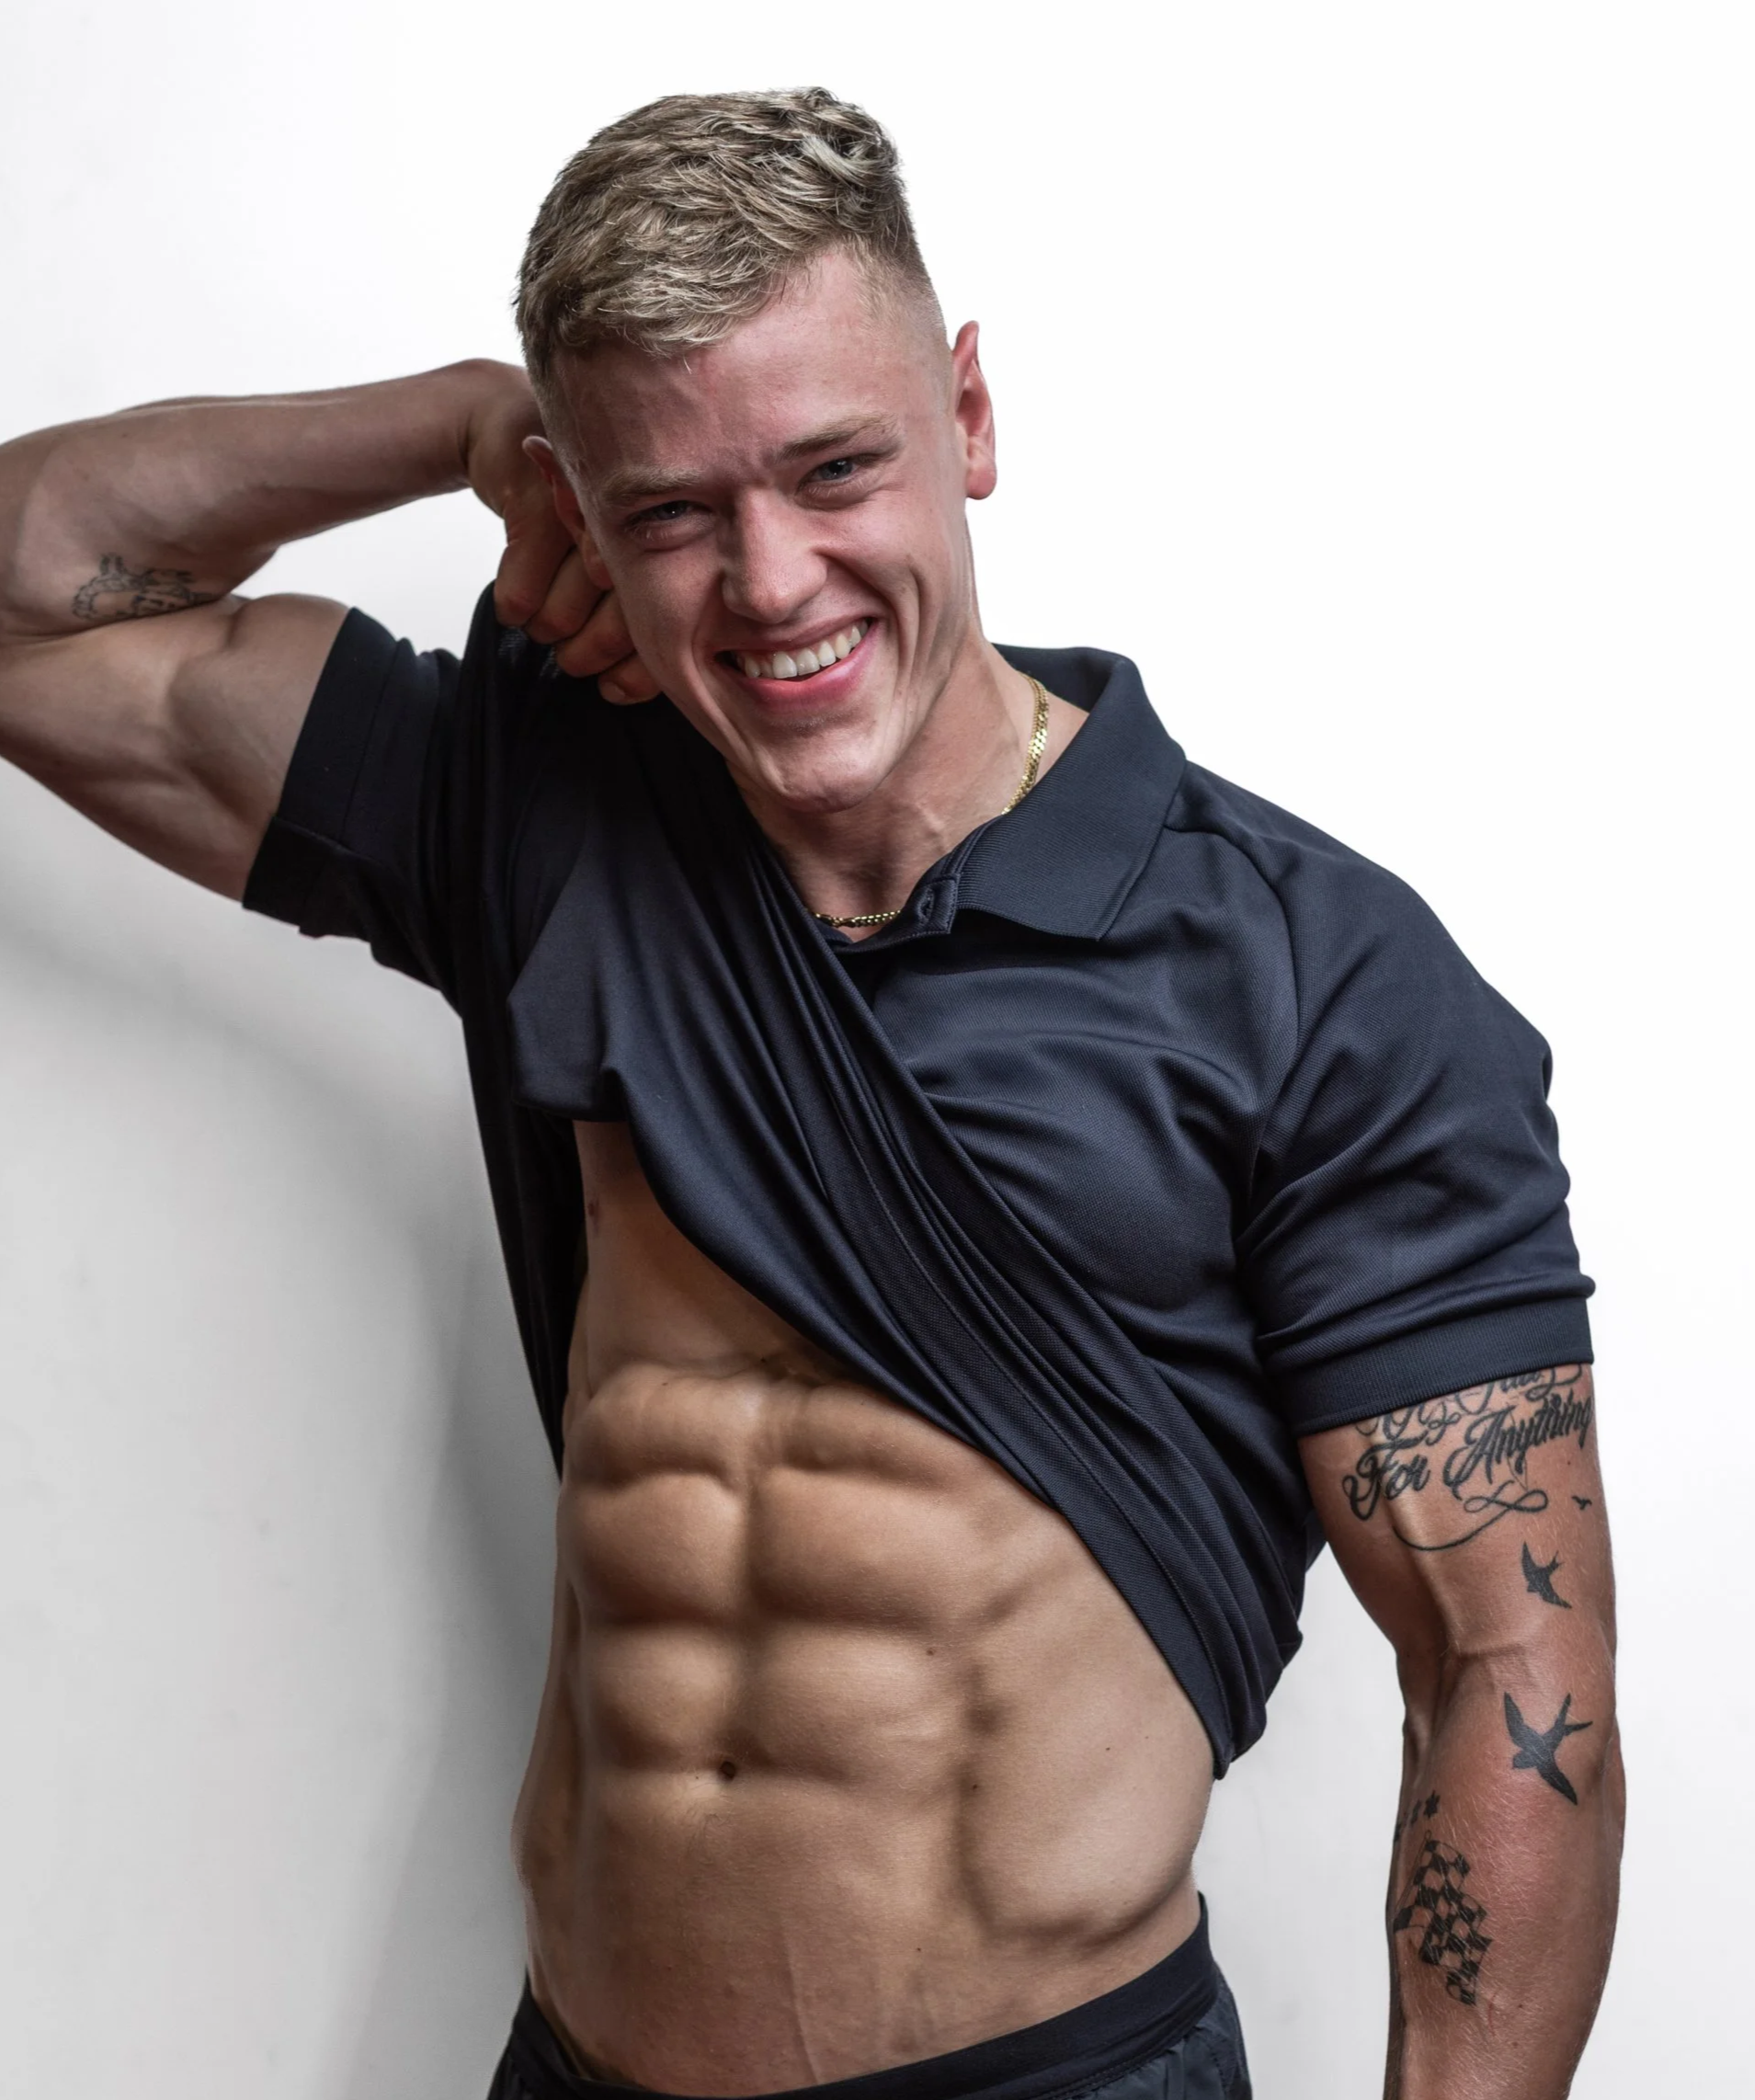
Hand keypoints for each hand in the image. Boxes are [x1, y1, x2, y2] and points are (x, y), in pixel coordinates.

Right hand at [458, 366, 658, 701]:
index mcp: (674, 542)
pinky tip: (516, 605)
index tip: (614, 690)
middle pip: (620, 624)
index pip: (665, 624)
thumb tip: (627, 690)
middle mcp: (639, 524)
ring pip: (564, 614)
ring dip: (548, 629)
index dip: (638, 669)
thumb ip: (642, 612)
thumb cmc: (584, 512)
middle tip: (572, 660)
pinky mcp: (539, 494)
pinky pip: (522, 590)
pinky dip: (515, 603)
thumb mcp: (621, 557)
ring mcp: (590, 507)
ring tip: (546, 623)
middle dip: (588, 654)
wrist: (519, 430)